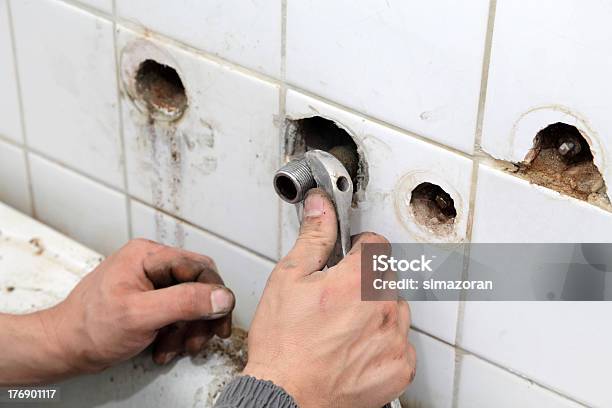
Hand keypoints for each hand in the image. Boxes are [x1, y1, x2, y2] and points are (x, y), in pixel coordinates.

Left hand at [0, 240, 234, 383]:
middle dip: (202, 315)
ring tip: (180, 347)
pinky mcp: (150, 301)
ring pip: (191, 302)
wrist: (63, 349)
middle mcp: (151, 264)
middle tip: (203, 337)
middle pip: (198, 285)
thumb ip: (184, 303)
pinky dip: (178, 333)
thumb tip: (221, 296)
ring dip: (191, 328)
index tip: (219, 319)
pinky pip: (178, 313)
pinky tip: (167, 347)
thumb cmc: (89, 329)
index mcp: (148, 256)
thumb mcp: (141, 315)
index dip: (214, 294)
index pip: (198, 268)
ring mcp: (151, 283)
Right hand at [243, 189, 415, 407]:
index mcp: (357, 280)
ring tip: (344, 327)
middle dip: (364, 280)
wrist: (286, 396)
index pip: (376, 244)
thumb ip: (313, 238)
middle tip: (336, 299)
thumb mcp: (288, 279)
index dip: (358, 248)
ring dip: (376, 311)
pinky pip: (401, 341)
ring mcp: (394, 338)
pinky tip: (356, 348)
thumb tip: (322, 206)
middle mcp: (382, 307)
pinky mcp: (400, 365)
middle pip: (386, 276)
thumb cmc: (283, 344)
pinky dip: (384, 342)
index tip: (346, 259)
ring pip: (395, 308)